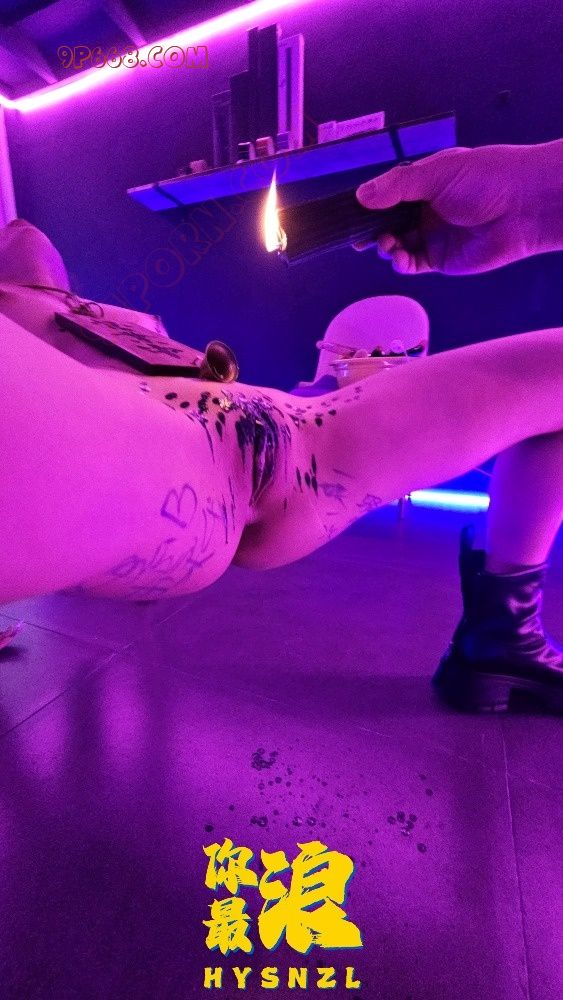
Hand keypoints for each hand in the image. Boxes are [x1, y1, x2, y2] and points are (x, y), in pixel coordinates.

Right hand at [355, 143, 557, 274]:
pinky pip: (412, 264)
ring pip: (396, 245)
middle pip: (387, 223)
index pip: (387, 195)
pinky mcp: (440, 260)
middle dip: (372, 230)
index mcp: (424, 183)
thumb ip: (396, 186)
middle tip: (360, 236)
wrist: (524, 206)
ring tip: (387, 244)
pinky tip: (398, 256)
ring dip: (385, 247)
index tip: (350, 215)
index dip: (368, 206)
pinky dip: (400, 263)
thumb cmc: (483, 179)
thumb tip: (360, 197)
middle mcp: (426, 210)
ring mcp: (432, 236)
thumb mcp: (435, 173)